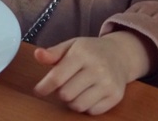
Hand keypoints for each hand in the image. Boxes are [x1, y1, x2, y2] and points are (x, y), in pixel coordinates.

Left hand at [32, 32, 151, 114]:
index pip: (57, 77)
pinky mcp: (116, 96)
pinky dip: (86, 106)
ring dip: (72, 101)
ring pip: (78, 106)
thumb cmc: (91, 51)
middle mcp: (97, 68)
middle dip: (60, 92)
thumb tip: (38, 54)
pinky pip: (92, 111)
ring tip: (76, 90)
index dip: (44, 87)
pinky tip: (88, 94)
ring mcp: (108, 84)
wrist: (120, 55)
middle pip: (66, 94)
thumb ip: (53, 52)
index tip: (38, 91)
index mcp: (82, 53)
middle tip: (64, 85)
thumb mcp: (72, 45)